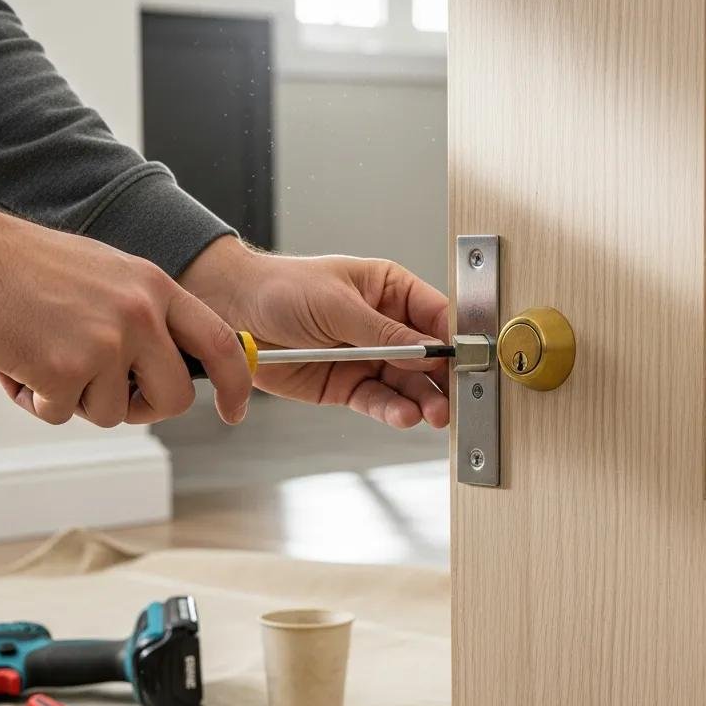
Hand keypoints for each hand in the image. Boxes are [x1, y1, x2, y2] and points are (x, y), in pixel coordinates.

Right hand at [0, 195, 251, 426]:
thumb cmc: (26, 268)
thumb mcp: (108, 275)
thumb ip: (146, 316)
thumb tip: (167, 365)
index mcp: (155, 287)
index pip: (220, 343)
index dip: (236, 383)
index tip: (236, 411)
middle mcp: (140, 314)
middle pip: (175, 398)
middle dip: (144, 408)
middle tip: (105, 391)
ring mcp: (106, 343)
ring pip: (114, 413)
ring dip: (76, 399)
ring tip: (43, 356)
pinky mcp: (67, 371)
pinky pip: (63, 415)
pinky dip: (36, 400)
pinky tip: (18, 362)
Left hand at [180, 237, 449, 428]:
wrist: (233, 313)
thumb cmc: (281, 289)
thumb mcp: (336, 304)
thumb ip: (383, 332)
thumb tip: (426, 351)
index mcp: (389, 290)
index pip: (436, 316)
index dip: (456, 339)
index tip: (472, 360)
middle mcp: (384, 327)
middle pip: (427, 358)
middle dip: (442, 379)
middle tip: (454, 399)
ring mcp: (367, 358)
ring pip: (406, 385)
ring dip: (421, 401)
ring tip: (431, 415)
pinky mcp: (346, 386)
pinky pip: (377, 401)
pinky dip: (391, 411)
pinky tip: (404, 416)